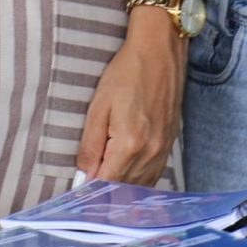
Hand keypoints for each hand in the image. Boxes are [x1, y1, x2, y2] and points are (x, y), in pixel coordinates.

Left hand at [75, 16, 182, 185]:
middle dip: (105, 192)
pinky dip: (137, 180)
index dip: (91, 190)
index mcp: (130, 143)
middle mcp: (150, 152)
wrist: (159, 53)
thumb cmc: (127, 73)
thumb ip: (90, 145)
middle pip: (124, 188)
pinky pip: (152, 174)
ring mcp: (163, 150)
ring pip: (140, 185)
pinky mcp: (169, 144)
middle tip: (87, 189)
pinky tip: (124, 174)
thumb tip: (84, 175)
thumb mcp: (99, 106)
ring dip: (121, 188)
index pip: (107, 183)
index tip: (78, 193)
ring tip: (104, 182)